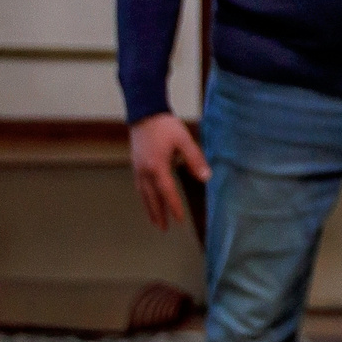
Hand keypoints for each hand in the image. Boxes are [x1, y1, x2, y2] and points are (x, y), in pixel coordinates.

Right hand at [130, 114, 207, 231]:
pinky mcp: (135, 164)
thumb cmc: (165, 126)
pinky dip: (144, 196)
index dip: (174, 207)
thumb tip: (206, 178)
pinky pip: (139, 186)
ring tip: (155, 220)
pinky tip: (148, 199)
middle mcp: (144, 171)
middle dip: (158, 213)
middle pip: (151, 197)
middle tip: (163, 229)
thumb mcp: (185, 140)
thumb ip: (195, 159)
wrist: (144, 113)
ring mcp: (137, 168)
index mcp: (157, 167)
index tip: (179, 220)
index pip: (167, 192)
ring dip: (149, 208)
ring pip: (143, 193)